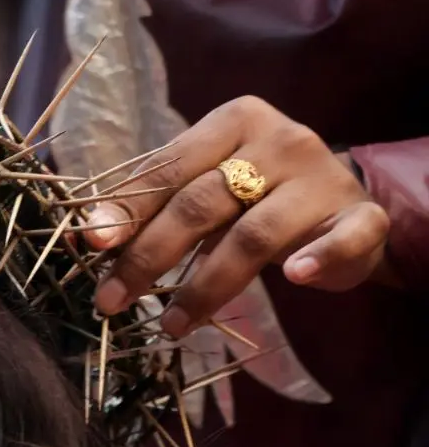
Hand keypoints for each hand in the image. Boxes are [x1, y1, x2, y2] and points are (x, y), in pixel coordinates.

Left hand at [82, 95, 390, 337]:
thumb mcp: (203, 188)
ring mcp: (322, 178)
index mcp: (232, 122)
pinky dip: (319, 257)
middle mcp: (279, 140)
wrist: (342, 202)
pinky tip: (295, 277)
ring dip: (205, 287)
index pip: (168, 168)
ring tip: (171, 325)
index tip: (92, 244)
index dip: (128, 209)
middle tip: (112, 300)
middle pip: (201, 204)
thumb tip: (85, 236)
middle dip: (149, 256)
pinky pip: (343, 238)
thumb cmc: (255, 195)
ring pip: (254, 235)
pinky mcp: (362, 216)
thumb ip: (153, 205)